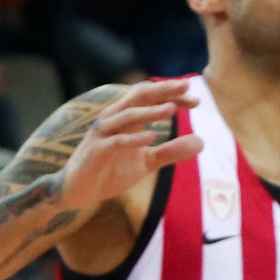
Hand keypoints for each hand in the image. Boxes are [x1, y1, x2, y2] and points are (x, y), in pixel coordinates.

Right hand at [61, 81, 203, 214]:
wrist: (77, 192)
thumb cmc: (109, 171)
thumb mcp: (146, 162)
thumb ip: (170, 151)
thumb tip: (202, 142)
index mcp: (125, 119)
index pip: (150, 99)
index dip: (172, 96)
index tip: (197, 100)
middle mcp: (112, 120)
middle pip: (137, 96)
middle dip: (162, 90)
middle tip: (186, 86)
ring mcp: (102, 135)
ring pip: (126, 116)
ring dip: (149, 111)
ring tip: (172, 109)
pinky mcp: (95, 152)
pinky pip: (115, 141)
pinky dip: (133, 138)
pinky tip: (151, 138)